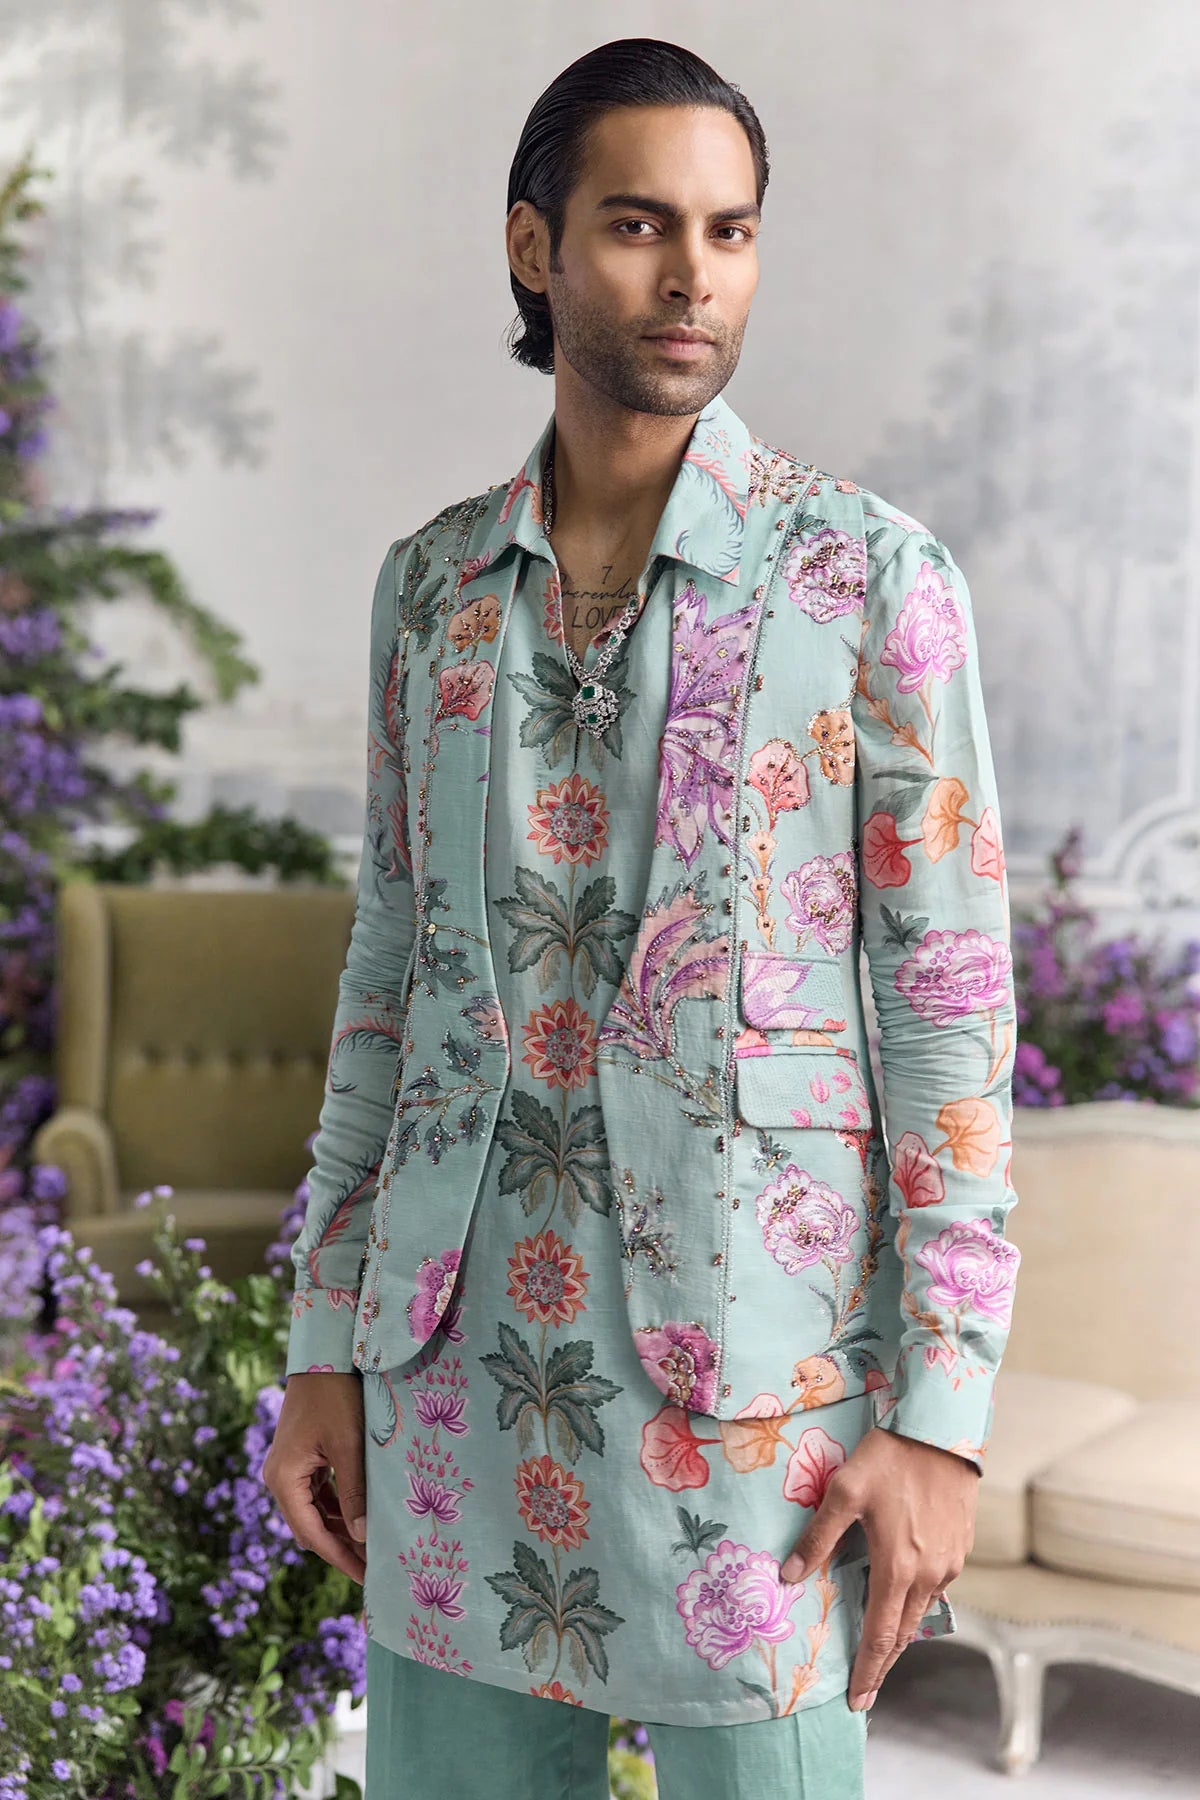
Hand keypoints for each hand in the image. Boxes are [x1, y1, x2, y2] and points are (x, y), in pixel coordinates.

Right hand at [262, 1371, 368, 1584]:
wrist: (324, 1355)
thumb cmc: (335, 1397)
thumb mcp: (348, 1446)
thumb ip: (353, 1492)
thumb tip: (360, 1537)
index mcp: (284, 1479)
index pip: (311, 1533)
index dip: (339, 1557)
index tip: (365, 1576)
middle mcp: (279, 1478)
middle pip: (310, 1527)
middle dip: (340, 1547)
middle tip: (373, 1566)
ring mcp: (288, 1468)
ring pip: (314, 1512)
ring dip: (340, 1528)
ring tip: (371, 1546)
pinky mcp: (300, 1459)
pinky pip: (317, 1494)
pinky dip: (337, 1507)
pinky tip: (360, 1516)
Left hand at [779, 1426, 976, 1710]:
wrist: (942, 1430)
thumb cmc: (889, 1458)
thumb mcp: (843, 1493)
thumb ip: (817, 1538)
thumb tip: (787, 1577)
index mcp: (898, 1568)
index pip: (881, 1636)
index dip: (868, 1670)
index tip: (858, 1701)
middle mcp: (929, 1574)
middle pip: (904, 1632)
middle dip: (884, 1662)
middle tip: (867, 1687)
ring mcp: (950, 1562)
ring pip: (922, 1610)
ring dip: (901, 1630)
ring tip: (880, 1644)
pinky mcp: (962, 1546)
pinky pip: (936, 1586)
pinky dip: (917, 1600)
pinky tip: (903, 1595)